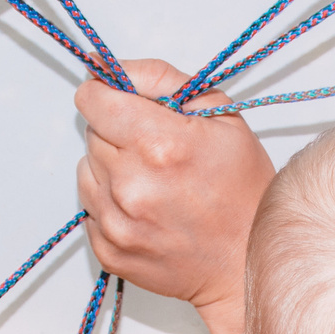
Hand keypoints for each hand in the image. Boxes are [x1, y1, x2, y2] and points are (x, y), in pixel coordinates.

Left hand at [74, 58, 275, 313]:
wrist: (248, 263)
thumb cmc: (243, 189)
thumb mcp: (221, 114)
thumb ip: (161, 80)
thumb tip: (109, 70)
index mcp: (159, 143)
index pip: (93, 100)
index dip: (107, 95)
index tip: (121, 103)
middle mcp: (130, 184)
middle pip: (92, 133)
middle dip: (119, 134)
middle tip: (157, 153)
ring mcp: (116, 222)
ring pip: (87, 169)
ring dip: (112, 169)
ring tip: (153, 183)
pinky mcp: (109, 250)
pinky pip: (89, 207)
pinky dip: (111, 204)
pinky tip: (147, 210)